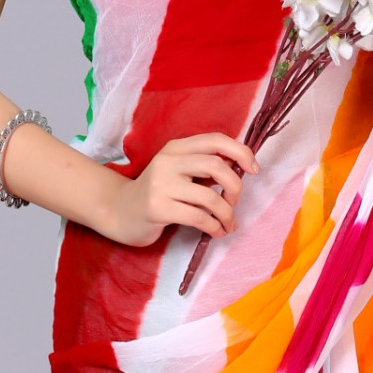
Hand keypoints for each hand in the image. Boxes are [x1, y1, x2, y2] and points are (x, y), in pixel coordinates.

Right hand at [100, 133, 259, 246]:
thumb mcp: (177, 171)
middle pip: (216, 165)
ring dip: (227, 213)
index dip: (240, 152)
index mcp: (176, 147)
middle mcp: (168, 161)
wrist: (119, 211)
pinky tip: (216, 232)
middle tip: (234, 202)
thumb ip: (202, 166)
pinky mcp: (158, 209)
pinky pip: (198, 217)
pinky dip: (214, 226)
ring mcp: (161, 184)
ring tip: (228, 224)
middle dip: (235, 187)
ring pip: (209, 196)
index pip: (215, 139)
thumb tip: (240, 169)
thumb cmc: (157, 192)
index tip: (254, 169)